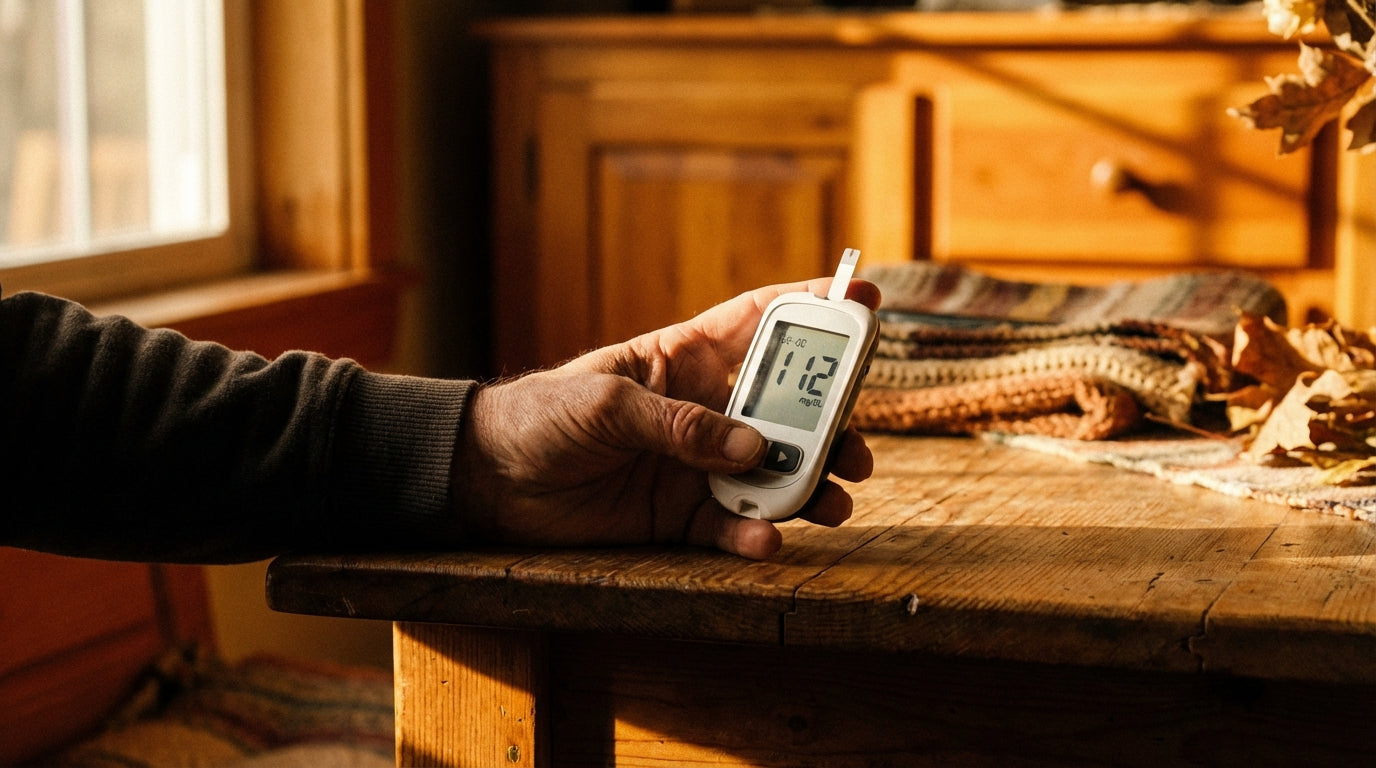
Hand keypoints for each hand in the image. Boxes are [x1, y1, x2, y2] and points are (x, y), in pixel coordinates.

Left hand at [453, 276, 881, 559]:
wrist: (489, 480)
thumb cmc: (541, 416)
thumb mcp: (608, 406)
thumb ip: (681, 425)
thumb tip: (753, 448)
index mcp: (687, 357)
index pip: (764, 323)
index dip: (817, 308)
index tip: (868, 302)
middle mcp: (705, 409)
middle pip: (787, 408)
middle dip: (831, 422)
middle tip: (857, 444)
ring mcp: (698, 465)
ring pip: (773, 473)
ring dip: (809, 486)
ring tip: (835, 501)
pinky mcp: (680, 516)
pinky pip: (731, 527)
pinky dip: (754, 536)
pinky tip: (766, 542)